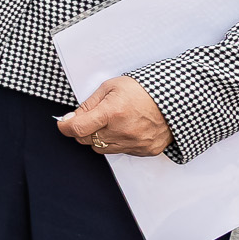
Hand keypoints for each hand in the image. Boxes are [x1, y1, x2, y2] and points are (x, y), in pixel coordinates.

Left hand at [58, 76, 173, 156]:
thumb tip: (71, 118)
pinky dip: (117, 143)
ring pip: (101, 148)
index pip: (77, 129)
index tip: (63, 124)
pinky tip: (125, 129)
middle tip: (91, 119)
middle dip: (83, 130)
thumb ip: (88, 104)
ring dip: (99, 138)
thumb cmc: (143, 90)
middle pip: (87, 140)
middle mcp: (123, 132)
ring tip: (111, 123)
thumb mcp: (110, 87)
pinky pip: (121, 152)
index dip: (65, 127)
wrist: (175, 99)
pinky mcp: (145, 151)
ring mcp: (135, 143)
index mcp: (112, 113)